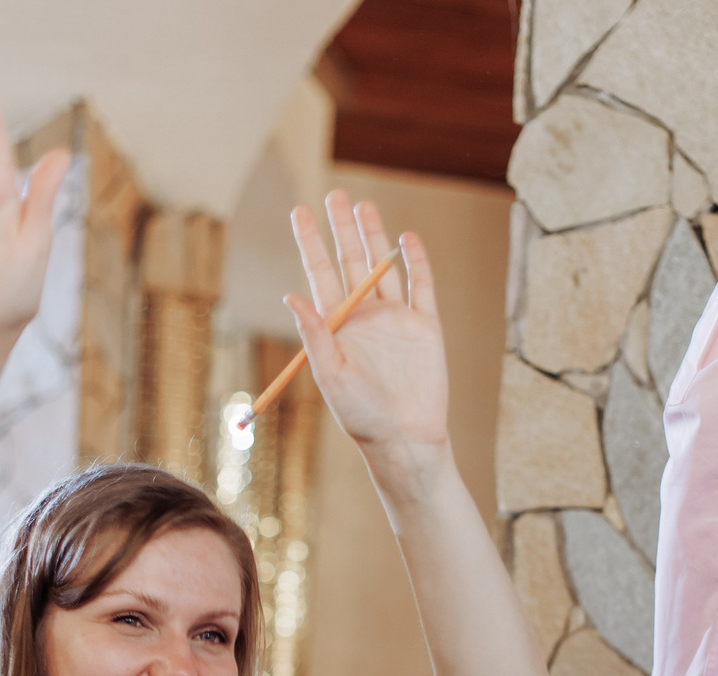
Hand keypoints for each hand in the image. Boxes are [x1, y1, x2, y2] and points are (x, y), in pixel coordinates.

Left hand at [285, 193, 447, 467]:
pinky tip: (407, 238)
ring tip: (364, 206)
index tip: (299, 212)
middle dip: (342, 229)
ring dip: (374, 237)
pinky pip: (422, 286)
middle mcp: (365, 317)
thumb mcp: (331, 375)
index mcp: (338, 326)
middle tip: (334, 195)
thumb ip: (315, 334)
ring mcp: (397, 320)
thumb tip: (291, 296)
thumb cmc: (361, 415)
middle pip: (351, 262)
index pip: (320, 274)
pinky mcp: (426, 327)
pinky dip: (416, 261)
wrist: (406, 438)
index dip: (310, 242)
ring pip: (383, 267)